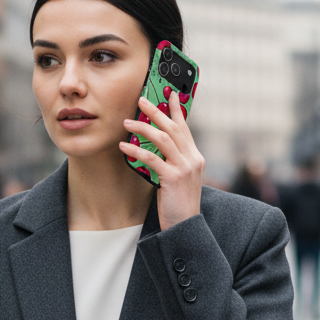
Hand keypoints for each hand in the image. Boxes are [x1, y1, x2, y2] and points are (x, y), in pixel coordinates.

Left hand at [120, 91, 205, 230]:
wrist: (185, 226)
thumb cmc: (178, 204)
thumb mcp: (180, 179)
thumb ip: (174, 162)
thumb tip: (156, 147)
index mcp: (195, 157)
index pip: (185, 127)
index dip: (176, 109)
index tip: (169, 93)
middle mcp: (193, 159)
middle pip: (173, 128)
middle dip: (156, 111)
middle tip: (141, 100)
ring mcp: (184, 168)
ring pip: (163, 139)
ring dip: (143, 127)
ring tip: (127, 122)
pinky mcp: (173, 178)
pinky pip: (152, 159)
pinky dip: (137, 150)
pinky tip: (124, 146)